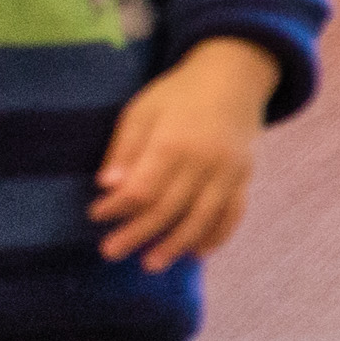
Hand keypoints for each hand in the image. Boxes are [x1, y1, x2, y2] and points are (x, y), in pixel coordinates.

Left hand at [92, 38, 282, 271]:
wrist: (234, 76)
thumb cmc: (178, 93)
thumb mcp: (142, 110)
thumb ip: (125, 149)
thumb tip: (106, 186)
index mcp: (174, 143)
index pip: (142, 189)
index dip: (117, 207)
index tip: (95, 215)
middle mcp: (205, 162)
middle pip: (168, 209)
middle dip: (137, 234)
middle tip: (110, 253)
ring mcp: (229, 172)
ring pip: (202, 218)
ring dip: (176, 244)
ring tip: (151, 264)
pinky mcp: (244, 177)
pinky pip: (233, 212)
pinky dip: (218, 235)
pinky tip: (198, 252)